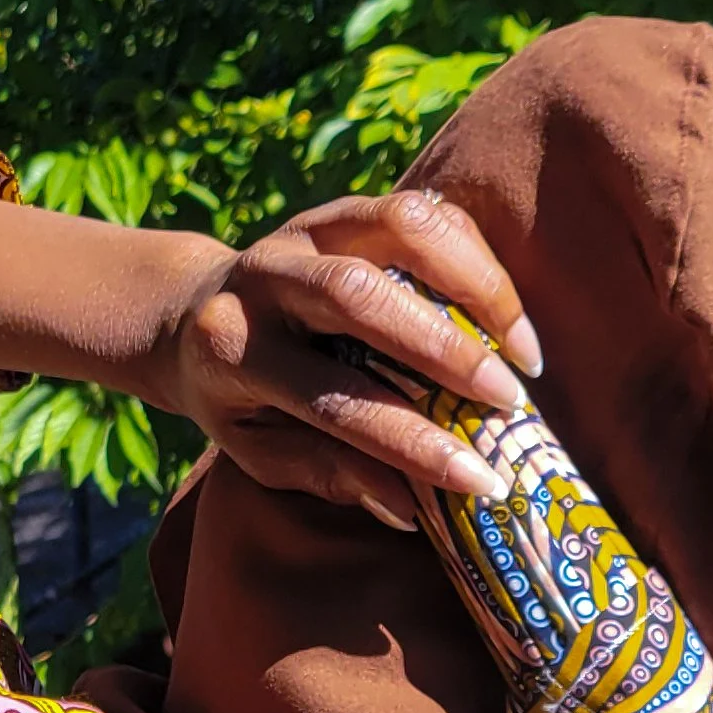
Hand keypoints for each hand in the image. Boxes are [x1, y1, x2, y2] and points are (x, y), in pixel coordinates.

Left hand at [135, 189, 541, 530]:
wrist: (190, 313)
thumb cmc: (235, 398)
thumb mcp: (259, 449)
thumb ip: (326, 471)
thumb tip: (407, 505)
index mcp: (235, 350)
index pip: (334, 401)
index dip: (412, 443)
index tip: (481, 479)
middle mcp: (263, 277)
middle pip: (361, 298)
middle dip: (448, 351)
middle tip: (510, 403)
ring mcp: (303, 230)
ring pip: (398, 226)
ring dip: (476, 283)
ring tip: (522, 347)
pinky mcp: (340, 207)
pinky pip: (418, 210)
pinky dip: (472, 254)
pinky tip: (504, 307)